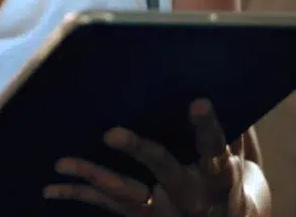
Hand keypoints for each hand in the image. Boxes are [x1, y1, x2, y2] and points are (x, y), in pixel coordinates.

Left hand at [46, 99, 249, 215]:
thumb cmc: (234, 189)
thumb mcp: (243, 166)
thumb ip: (232, 136)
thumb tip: (218, 90)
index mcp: (219, 178)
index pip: (215, 149)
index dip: (207, 128)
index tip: (198, 102)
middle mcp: (189, 196)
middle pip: (165, 168)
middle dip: (139, 150)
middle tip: (112, 133)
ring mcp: (164, 212)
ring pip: (125, 192)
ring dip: (92, 175)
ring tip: (63, 163)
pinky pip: (108, 206)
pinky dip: (79, 195)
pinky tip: (52, 189)